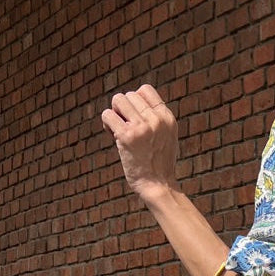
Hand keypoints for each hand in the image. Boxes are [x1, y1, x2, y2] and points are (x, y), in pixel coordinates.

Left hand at [101, 84, 178, 202]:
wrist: (158, 185)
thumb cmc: (159, 162)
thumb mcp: (166, 135)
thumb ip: (155, 117)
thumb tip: (131, 98)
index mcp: (167, 117)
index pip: (145, 90)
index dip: (135, 100)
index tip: (136, 117)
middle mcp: (156, 120)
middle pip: (129, 95)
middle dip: (123, 109)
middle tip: (126, 127)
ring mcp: (142, 127)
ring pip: (117, 100)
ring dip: (114, 113)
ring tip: (119, 129)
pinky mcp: (127, 136)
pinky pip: (107, 115)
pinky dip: (106, 124)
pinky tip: (113, 136)